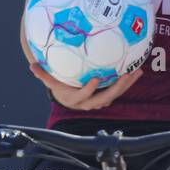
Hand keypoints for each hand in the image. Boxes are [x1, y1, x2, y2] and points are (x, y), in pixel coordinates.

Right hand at [28, 59, 142, 110]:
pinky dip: (128, 82)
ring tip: (137, 71)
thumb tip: (32, 66)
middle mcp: (89, 102)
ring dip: (127, 84)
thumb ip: (43, 75)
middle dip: (117, 87)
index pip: (83, 95)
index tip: (96, 79)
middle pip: (105, 97)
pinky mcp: (107, 96)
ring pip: (115, 94)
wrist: (68, 98)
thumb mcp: (52, 82)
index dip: (89, 89)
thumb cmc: (60, 87)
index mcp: (76, 99)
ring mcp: (99, 100)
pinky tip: (137, 70)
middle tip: (126, 75)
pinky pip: (119, 90)